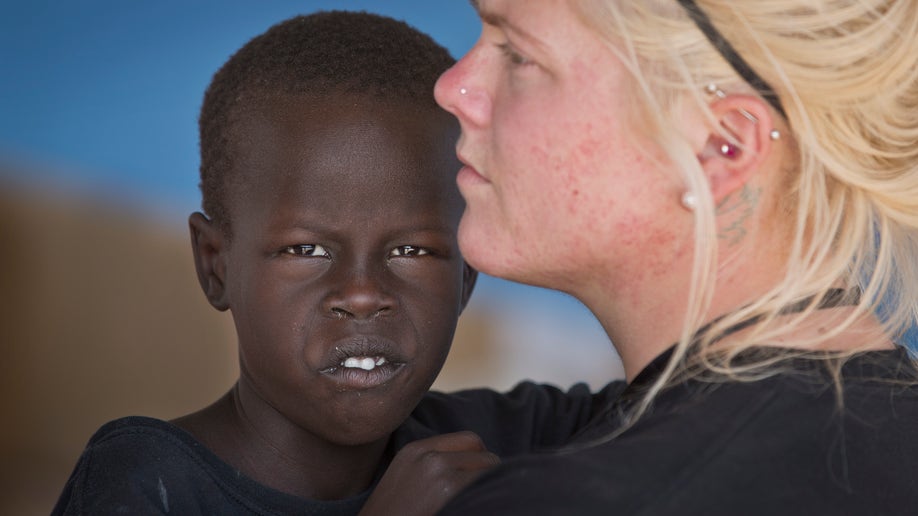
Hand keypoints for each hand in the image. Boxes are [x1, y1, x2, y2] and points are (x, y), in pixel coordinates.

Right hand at [358, 431, 499, 515]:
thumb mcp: (404, 478)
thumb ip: (431, 464)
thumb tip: (473, 463)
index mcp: (416, 450)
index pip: (469, 439)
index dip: (480, 460)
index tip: (479, 479)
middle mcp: (429, 457)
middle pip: (484, 454)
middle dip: (489, 473)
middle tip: (482, 494)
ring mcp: (441, 476)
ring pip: (491, 473)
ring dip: (492, 488)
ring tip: (478, 503)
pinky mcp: (451, 495)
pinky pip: (488, 491)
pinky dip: (489, 500)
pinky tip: (476, 509)